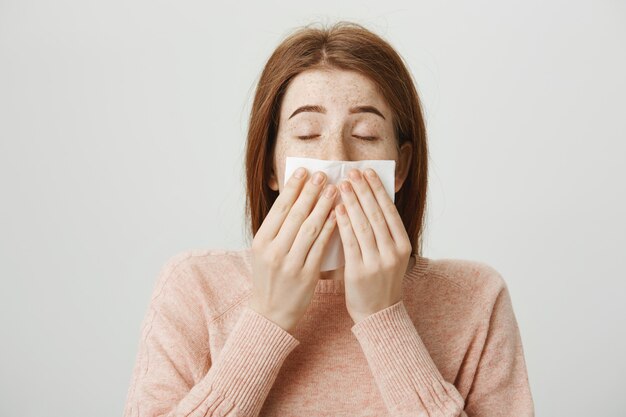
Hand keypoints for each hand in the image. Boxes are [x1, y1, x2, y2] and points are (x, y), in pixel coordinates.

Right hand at [248, 167, 337, 333]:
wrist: (271, 313)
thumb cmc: (270, 278)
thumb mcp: (264, 251)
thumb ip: (277, 228)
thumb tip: (294, 197)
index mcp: (261, 241)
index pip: (279, 209)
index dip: (293, 188)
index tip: (304, 171)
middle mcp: (273, 251)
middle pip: (295, 215)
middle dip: (311, 192)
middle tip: (323, 174)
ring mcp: (290, 264)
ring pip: (309, 228)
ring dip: (324, 206)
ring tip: (334, 190)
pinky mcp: (306, 275)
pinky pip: (321, 247)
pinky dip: (330, 229)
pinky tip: (339, 215)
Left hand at [334, 168, 412, 323]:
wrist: (378, 315)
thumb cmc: (380, 282)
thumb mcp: (390, 256)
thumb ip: (382, 233)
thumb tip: (369, 201)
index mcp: (403, 246)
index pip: (390, 211)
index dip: (378, 189)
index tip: (368, 172)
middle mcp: (393, 252)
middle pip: (376, 214)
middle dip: (363, 190)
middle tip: (351, 172)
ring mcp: (377, 262)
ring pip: (364, 225)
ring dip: (352, 202)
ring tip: (341, 184)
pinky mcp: (360, 272)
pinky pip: (350, 242)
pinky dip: (343, 223)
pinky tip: (336, 209)